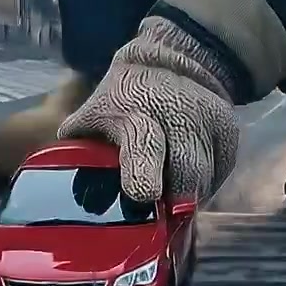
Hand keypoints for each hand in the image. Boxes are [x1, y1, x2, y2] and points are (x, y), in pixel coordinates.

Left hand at [58, 18, 239, 202]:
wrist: (177, 60)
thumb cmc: (124, 97)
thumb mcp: (95, 111)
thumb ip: (79, 147)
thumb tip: (57, 192)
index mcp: (134, 110)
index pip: (143, 143)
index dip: (143, 171)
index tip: (144, 195)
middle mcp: (178, 115)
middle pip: (186, 170)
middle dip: (176, 201)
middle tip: (163, 225)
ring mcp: (207, 123)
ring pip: (204, 180)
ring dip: (186, 198)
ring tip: (168, 203)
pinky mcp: (229, 133)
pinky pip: (218, 176)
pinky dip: (202, 187)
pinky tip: (185, 182)